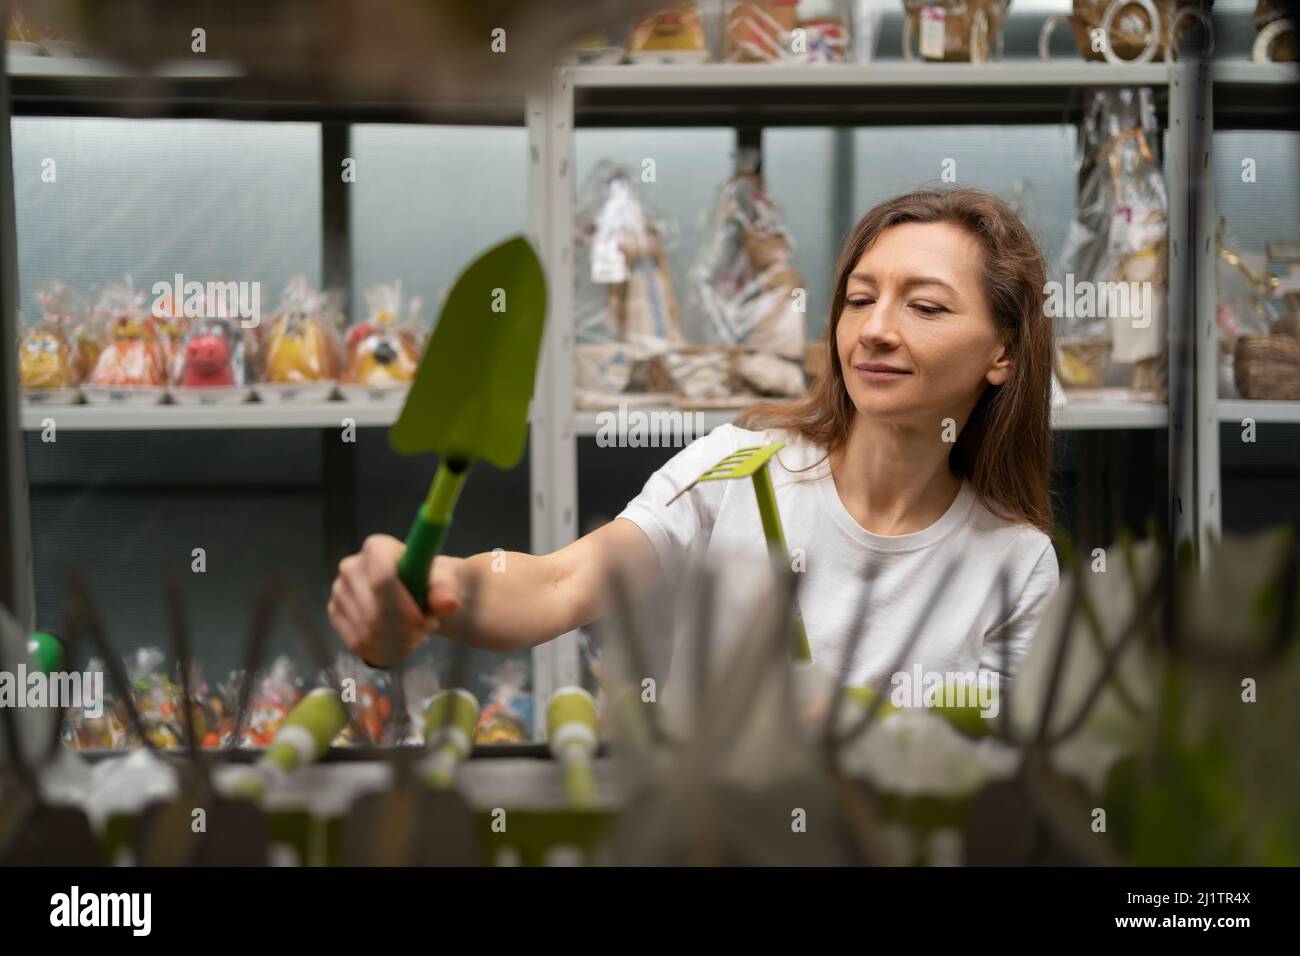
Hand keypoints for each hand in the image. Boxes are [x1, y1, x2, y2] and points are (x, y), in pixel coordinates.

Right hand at [328, 534, 463, 667]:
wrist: (416, 591)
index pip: (383, 579)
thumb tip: (448, 604)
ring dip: (397, 641)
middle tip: (426, 630)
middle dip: (404, 630)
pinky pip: (358, 643)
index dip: (404, 607)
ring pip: (367, 631)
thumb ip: (445, 590)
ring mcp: (339, 590)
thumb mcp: (444, 580)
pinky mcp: (334, 612)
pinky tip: (400, 642)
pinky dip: (383, 650)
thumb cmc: (430, 581)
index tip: (424, 623)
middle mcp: (352, 565)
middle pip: (374, 611)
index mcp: (378, 547)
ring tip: (417, 633)